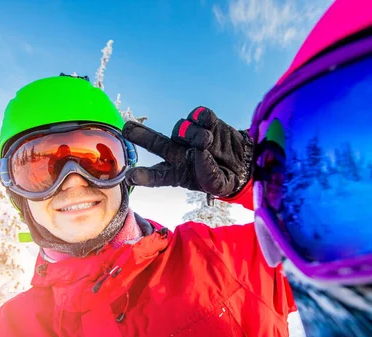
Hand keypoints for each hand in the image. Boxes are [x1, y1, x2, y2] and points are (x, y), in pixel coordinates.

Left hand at [122, 106, 252, 196]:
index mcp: (176, 172)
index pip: (156, 175)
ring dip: (193, 134)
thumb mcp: (219, 185)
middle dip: (140, 135)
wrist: (244, 161)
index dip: (143, 176)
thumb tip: (200, 153)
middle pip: (154, 143)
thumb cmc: (224, 176)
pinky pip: (197, 115)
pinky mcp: (203, 121)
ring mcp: (188, 135)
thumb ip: (209, 175)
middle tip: (127, 129)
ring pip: (181, 128)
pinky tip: (210, 124)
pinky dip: (203, 118)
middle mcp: (177, 152)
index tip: (130, 177)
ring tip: (207, 142)